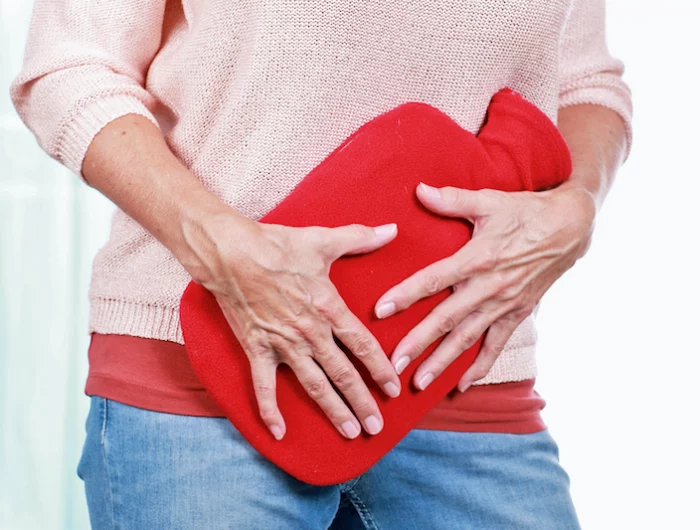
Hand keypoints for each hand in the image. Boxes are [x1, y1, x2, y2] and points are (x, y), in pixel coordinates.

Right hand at [185, 213, 401, 440]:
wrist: (230, 252)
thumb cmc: (277, 245)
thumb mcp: (323, 239)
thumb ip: (360, 238)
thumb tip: (392, 230)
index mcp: (328, 308)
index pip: (362, 345)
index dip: (380, 369)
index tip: (393, 389)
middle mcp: (310, 332)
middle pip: (343, 374)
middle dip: (362, 402)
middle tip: (378, 427)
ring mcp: (283, 344)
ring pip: (314, 385)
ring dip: (333, 411)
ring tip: (350, 433)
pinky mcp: (257, 349)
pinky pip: (264, 387)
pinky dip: (270, 411)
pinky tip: (280, 434)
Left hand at [373, 182, 595, 391]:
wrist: (571, 228)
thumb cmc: (526, 211)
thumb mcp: (490, 200)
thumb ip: (453, 199)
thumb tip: (418, 190)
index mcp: (478, 258)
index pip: (434, 280)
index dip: (406, 295)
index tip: (381, 311)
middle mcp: (489, 287)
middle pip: (447, 319)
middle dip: (419, 343)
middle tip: (393, 364)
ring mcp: (504, 305)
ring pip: (468, 339)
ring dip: (443, 362)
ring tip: (419, 383)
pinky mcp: (517, 314)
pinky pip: (496, 346)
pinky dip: (480, 367)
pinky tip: (461, 385)